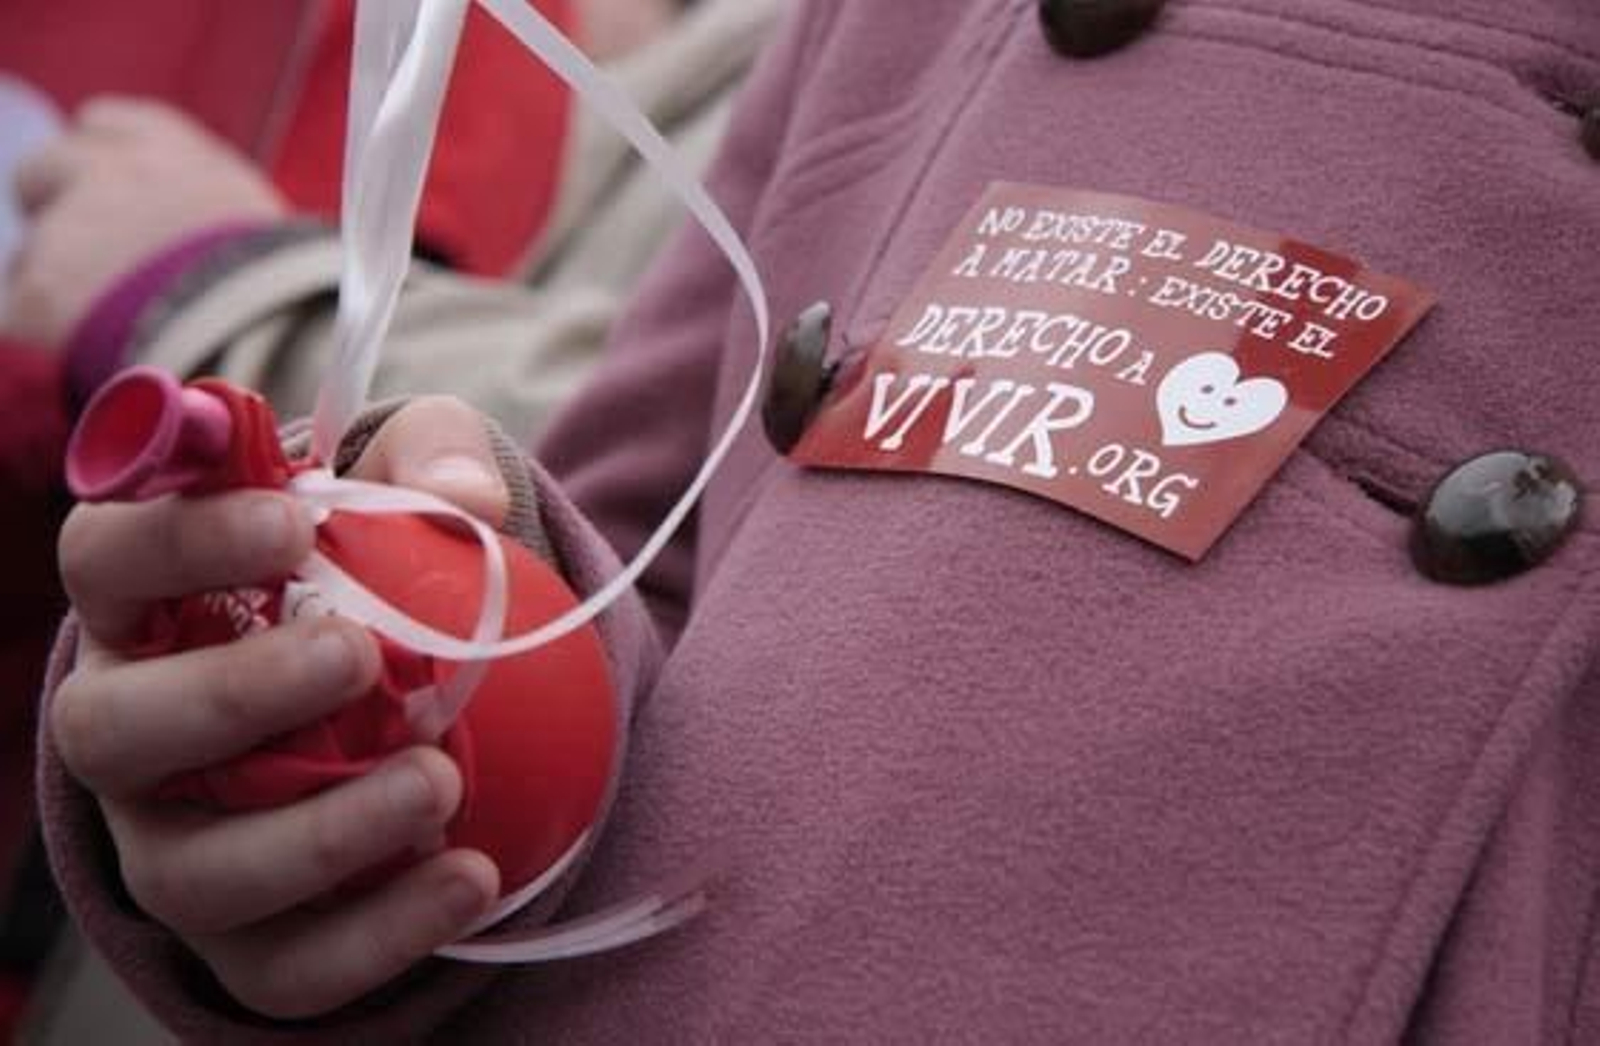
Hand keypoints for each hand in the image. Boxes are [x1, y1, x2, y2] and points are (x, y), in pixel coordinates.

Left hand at [3, 97, 286, 347]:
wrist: (267, 341)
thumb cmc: (283, 293)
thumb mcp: (259, 227)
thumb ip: (206, 212)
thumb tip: (190, 236)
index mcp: (173, 152)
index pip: (103, 125)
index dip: (100, 161)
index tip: (111, 193)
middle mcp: (113, 173)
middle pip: (47, 168)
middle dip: (59, 207)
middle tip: (95, 263)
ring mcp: (70, 229)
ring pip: (35, 248)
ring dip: (60, 278)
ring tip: (114, 327)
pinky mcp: (39, 292)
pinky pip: (23, 311)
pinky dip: (51, 333)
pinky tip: (94, 356)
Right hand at [52, 397, 509, 1019]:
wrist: (401, 719)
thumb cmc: (382, 581)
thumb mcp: (413, 490)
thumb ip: (434, 464)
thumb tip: (470, 504)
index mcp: (142, 609)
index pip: (105, 558)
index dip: (177, 537)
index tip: (295, 523)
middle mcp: (128, 735)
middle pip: (113, 729)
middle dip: (229, 695)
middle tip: (358, 657)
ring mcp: (170, 848)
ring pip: (193, 872)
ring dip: (316, 835)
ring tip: (440, 782)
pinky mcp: (242, 942)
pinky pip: (283, 966)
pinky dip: (376, 935)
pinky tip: (470, 877)